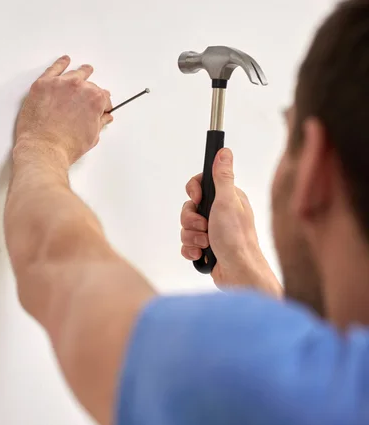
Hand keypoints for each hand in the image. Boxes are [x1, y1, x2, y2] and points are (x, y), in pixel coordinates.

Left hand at [14, 56, 112, 167]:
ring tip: (85, 71)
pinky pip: (54, 69)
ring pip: (74, 74)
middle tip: (89, 98)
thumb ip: (100, 122)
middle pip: (89, 85)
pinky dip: (61, 64)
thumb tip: (104, 118)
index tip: (102, 108)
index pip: (104, 97)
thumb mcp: (91, 136)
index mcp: (95, 99)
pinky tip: (65, 61)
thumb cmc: (66, 146)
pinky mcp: (43, 84)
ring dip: (81, 73)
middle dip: (91, 92)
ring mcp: (60, 83)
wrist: (43, 149)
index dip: (104, 104)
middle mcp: (80, 87)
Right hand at [181, 148, 281, 295]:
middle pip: (189, 208)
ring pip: (187, 228)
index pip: (201, 185)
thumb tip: (224, 151)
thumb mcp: (227, 202)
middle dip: (191, 220)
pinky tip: (201, 255)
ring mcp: (213, 232)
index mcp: (227, 199)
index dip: (194, 192)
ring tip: (206, 244)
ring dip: (192, 237)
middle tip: (204, 227)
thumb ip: (222, 176)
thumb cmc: (236, 238)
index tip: (197, 200)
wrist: (239, 273)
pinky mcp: (207, 248)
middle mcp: (220, 214)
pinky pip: (187, 244)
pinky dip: (191, 250)